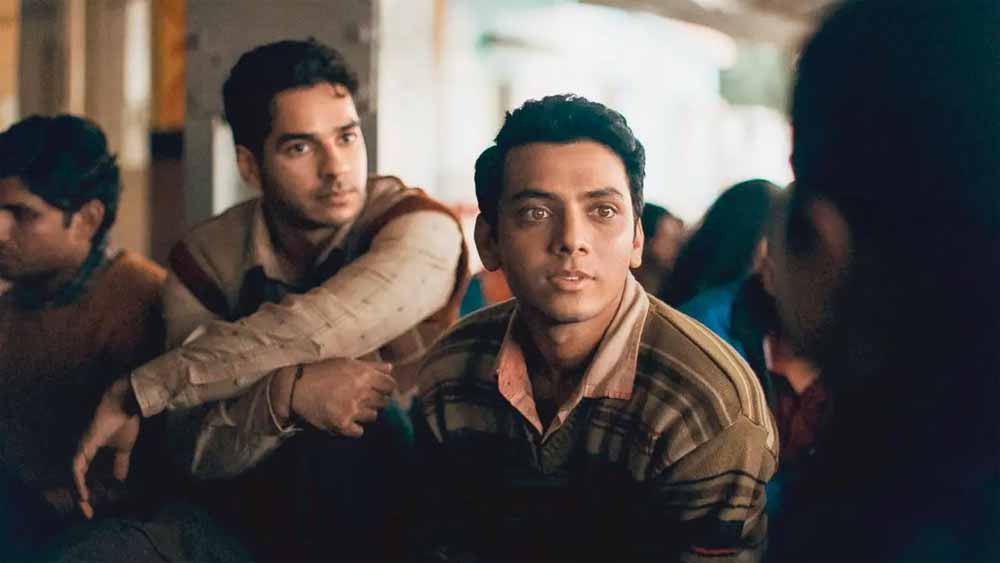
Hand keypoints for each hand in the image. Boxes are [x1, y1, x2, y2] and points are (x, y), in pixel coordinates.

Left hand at [72, 377, 140, 518]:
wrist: (126, 406)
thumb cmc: (124, 423)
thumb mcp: (123, 450)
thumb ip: (119, 464)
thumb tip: (119, 480)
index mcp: (93, 454)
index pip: (88, 477)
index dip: (92, 492)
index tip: (98, 507)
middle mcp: (83, 453)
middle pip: (78, 480)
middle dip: (83, 498)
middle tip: (89, 514)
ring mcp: (81, 450)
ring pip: (75, 477)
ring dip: (79, 492)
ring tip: (85, 506)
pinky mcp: (83, 447)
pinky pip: (77, 468)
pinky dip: (79, 482)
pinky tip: (84, 493)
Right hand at [272, 358, 394, 436]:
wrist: (295, 388)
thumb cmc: (321, 372)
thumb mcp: (346, 363)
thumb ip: (371, 366)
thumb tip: (391, 368)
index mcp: (363, 374)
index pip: (390, 385)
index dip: (386, 388)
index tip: (379, 390)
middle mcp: (361, 391)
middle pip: (383, 402)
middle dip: (374, 400)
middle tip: (361, 398)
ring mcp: (352, 409)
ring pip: (373, 416)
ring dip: (364, 413)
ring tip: (350, 407)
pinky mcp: (342, 424)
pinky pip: (359, 431)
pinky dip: (354, 427)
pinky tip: (345, 419)